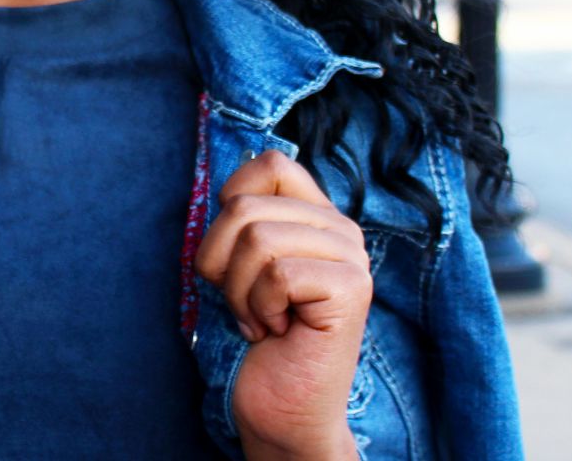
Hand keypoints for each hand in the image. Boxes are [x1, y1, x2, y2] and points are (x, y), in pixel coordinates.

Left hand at [194, 149, 371, 459]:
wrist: (280, 407)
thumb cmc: (254, 337)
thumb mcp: (237, 266)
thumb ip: (240, 222)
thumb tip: (225, 190)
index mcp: (315, 215)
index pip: (270, 164)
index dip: (232, 201)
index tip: (234, 254)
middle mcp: (340, 228)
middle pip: (246, 207)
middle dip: (220, 263)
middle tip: (243, 303)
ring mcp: (351, 256)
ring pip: (258, 237)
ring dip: (239, 291)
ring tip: (260, 319)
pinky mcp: (352, 288)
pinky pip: (277, 274)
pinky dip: (260, 308)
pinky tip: (276, 330)